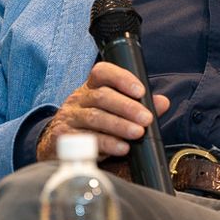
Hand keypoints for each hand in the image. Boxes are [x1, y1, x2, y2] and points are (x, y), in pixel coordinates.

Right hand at [36, 61, 169, 160]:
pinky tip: (122, 148)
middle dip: (127, 107)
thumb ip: (139, 106)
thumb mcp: (114, 112)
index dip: (122, 78)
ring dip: (119, 125)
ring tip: (137, 133)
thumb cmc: (92, 126)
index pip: (102, 72)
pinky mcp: (64, 138)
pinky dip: (107, 144)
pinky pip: (85, 140)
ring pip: (94, 117)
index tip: (140, 90)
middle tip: (146, 119)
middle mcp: (79, 99)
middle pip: (102, 96)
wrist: (57, 146)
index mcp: (91, 87)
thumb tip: (162, 102)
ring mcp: (70, 118)